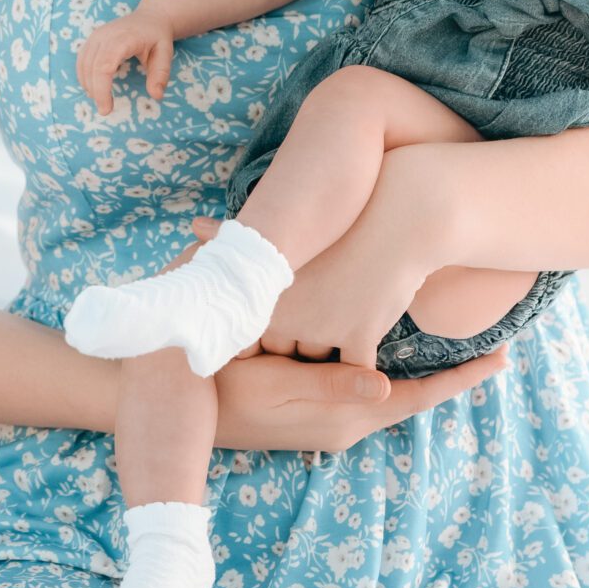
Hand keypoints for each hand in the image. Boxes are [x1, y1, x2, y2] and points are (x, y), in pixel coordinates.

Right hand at [77, 10, 175, 115]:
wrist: (150, 17)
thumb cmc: (157, 37)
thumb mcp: (165, 54)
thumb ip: (161, 75)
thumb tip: (156, 96)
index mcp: (124, 38)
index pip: (104, 66)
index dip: (101, 89)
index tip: (106, 109)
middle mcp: (105, 35)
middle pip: (92, 68)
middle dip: (96, 92)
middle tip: (106, 110)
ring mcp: (96, 35)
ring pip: (83, 65)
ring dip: (89, 85)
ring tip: (102, 99)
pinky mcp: (91, 38)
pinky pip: (82, 60)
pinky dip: (84, 76)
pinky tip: (94, 87)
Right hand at [135, 234, 504, 445]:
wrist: (184, 411)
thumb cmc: (227, 389)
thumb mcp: (278, 386)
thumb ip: (332, 388)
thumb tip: (384, 390)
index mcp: (345, 416)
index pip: (417, 398)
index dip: (461, 380)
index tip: (503, 360)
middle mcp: (345, 423)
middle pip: (412, 396)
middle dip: (450, 375)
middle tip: (492, 348)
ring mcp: (329, 419)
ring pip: (388, 391)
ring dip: (421, 373)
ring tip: (454, 347)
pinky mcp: (311, 409)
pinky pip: (361, 387)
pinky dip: (384, 368)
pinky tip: (386, 348)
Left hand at [192, 209, 429, 367]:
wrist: (395, 216)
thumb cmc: (335, 223)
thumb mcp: (280, 229)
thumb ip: (233, 236)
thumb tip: (193, 224)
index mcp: (262, 289)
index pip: (242, 341)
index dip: (251, 339)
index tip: (256, 331)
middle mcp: (286, 312)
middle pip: (280, 352)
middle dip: (288, 348)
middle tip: (303, 327)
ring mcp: (323, 326)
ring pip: (314, 359)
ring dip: (322, 354)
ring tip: (333, 328)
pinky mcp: (359, 334)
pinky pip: (352, 371)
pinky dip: (355, 371)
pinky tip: (358, 357)